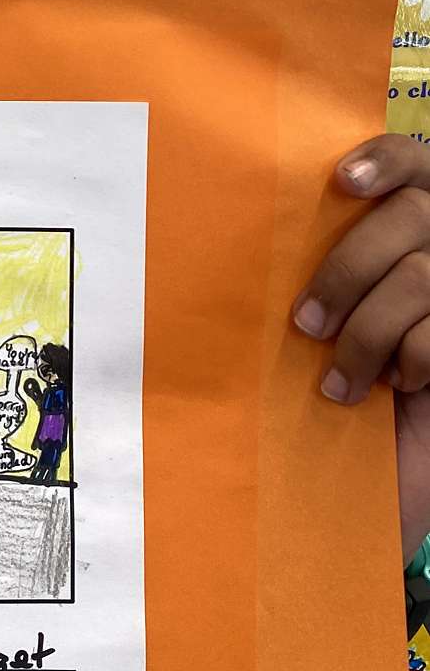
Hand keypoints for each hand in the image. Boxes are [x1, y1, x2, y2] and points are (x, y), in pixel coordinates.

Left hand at [292, 135, 429, 564]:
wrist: (354, 512)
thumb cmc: (323, 417)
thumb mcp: (316, 336)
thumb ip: (316, 275)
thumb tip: (257, 215)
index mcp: (409, 242)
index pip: (416, 164)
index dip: (385, 158)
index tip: (340, 182)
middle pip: (413, 215)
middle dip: (350, 266)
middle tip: (305, 325)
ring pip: (422, 275)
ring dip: (369, 327)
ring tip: (340, 380)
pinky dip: (410, 360)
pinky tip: (398, 390)